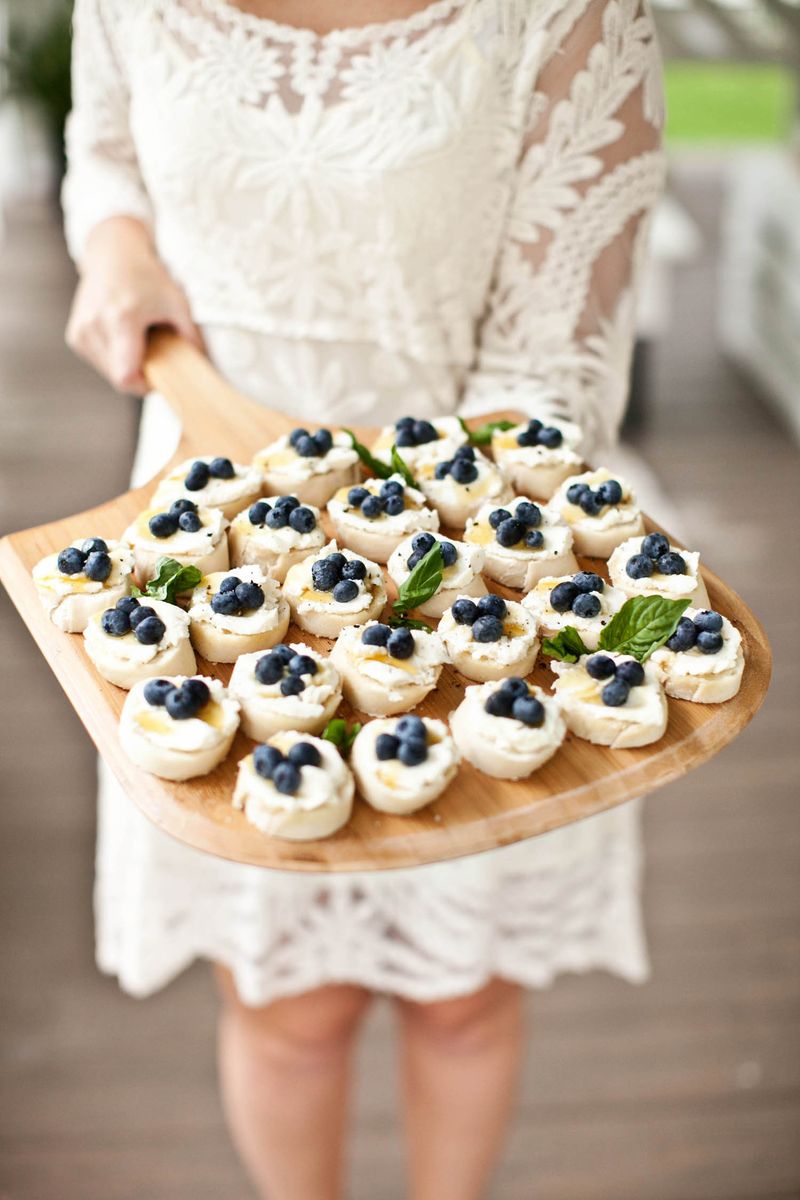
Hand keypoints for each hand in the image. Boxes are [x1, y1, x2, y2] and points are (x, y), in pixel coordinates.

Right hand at [66, 217, 203, 394]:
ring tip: (137, 340)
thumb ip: (191, 336)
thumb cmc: (147, 277)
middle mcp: (95, 326)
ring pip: (108, 372)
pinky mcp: (75, 335)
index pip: (126, 376)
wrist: (112, 254)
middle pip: (119, 377)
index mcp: (121, 320)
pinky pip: (99, 362)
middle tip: (154, 353)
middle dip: (139, 374)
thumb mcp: (177, 303)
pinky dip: (114, 357)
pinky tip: (122, 336)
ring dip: (126, 366)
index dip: (144, 386)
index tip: (158, 377)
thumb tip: (202, 365)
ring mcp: (81, 332)